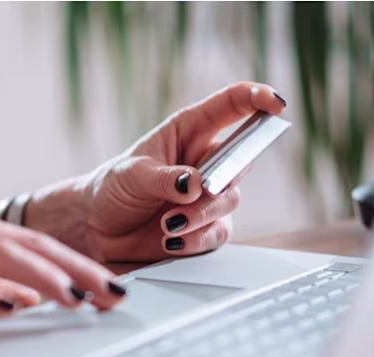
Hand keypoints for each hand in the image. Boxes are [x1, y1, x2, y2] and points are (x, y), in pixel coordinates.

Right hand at [0, 209, 125, 332]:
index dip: (80, 264)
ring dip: (45, 277)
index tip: (113, 285)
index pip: (39, 245)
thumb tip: (32, 297)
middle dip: (79, 270)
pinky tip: (12, 307)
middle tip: (115, 293)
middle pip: (34, 247)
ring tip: (77, 298)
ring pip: (4, 257)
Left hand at [27, 82, 286, 261]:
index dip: (259, 99)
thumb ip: (164, 178)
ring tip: (168, 224)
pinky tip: (171, 241)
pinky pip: (217, 233)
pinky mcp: (206, 228)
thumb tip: (195, 186)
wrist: (97, 227)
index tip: (276, 105)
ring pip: (229, 201)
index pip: (233, 105)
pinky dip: (196, 239)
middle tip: (200, 189)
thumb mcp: (132, 174)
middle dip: (225, 176)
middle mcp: (207, 160)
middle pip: (243, 159)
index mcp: (191, 130)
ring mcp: (210, 195)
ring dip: (201, 214)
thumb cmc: (113, 187)